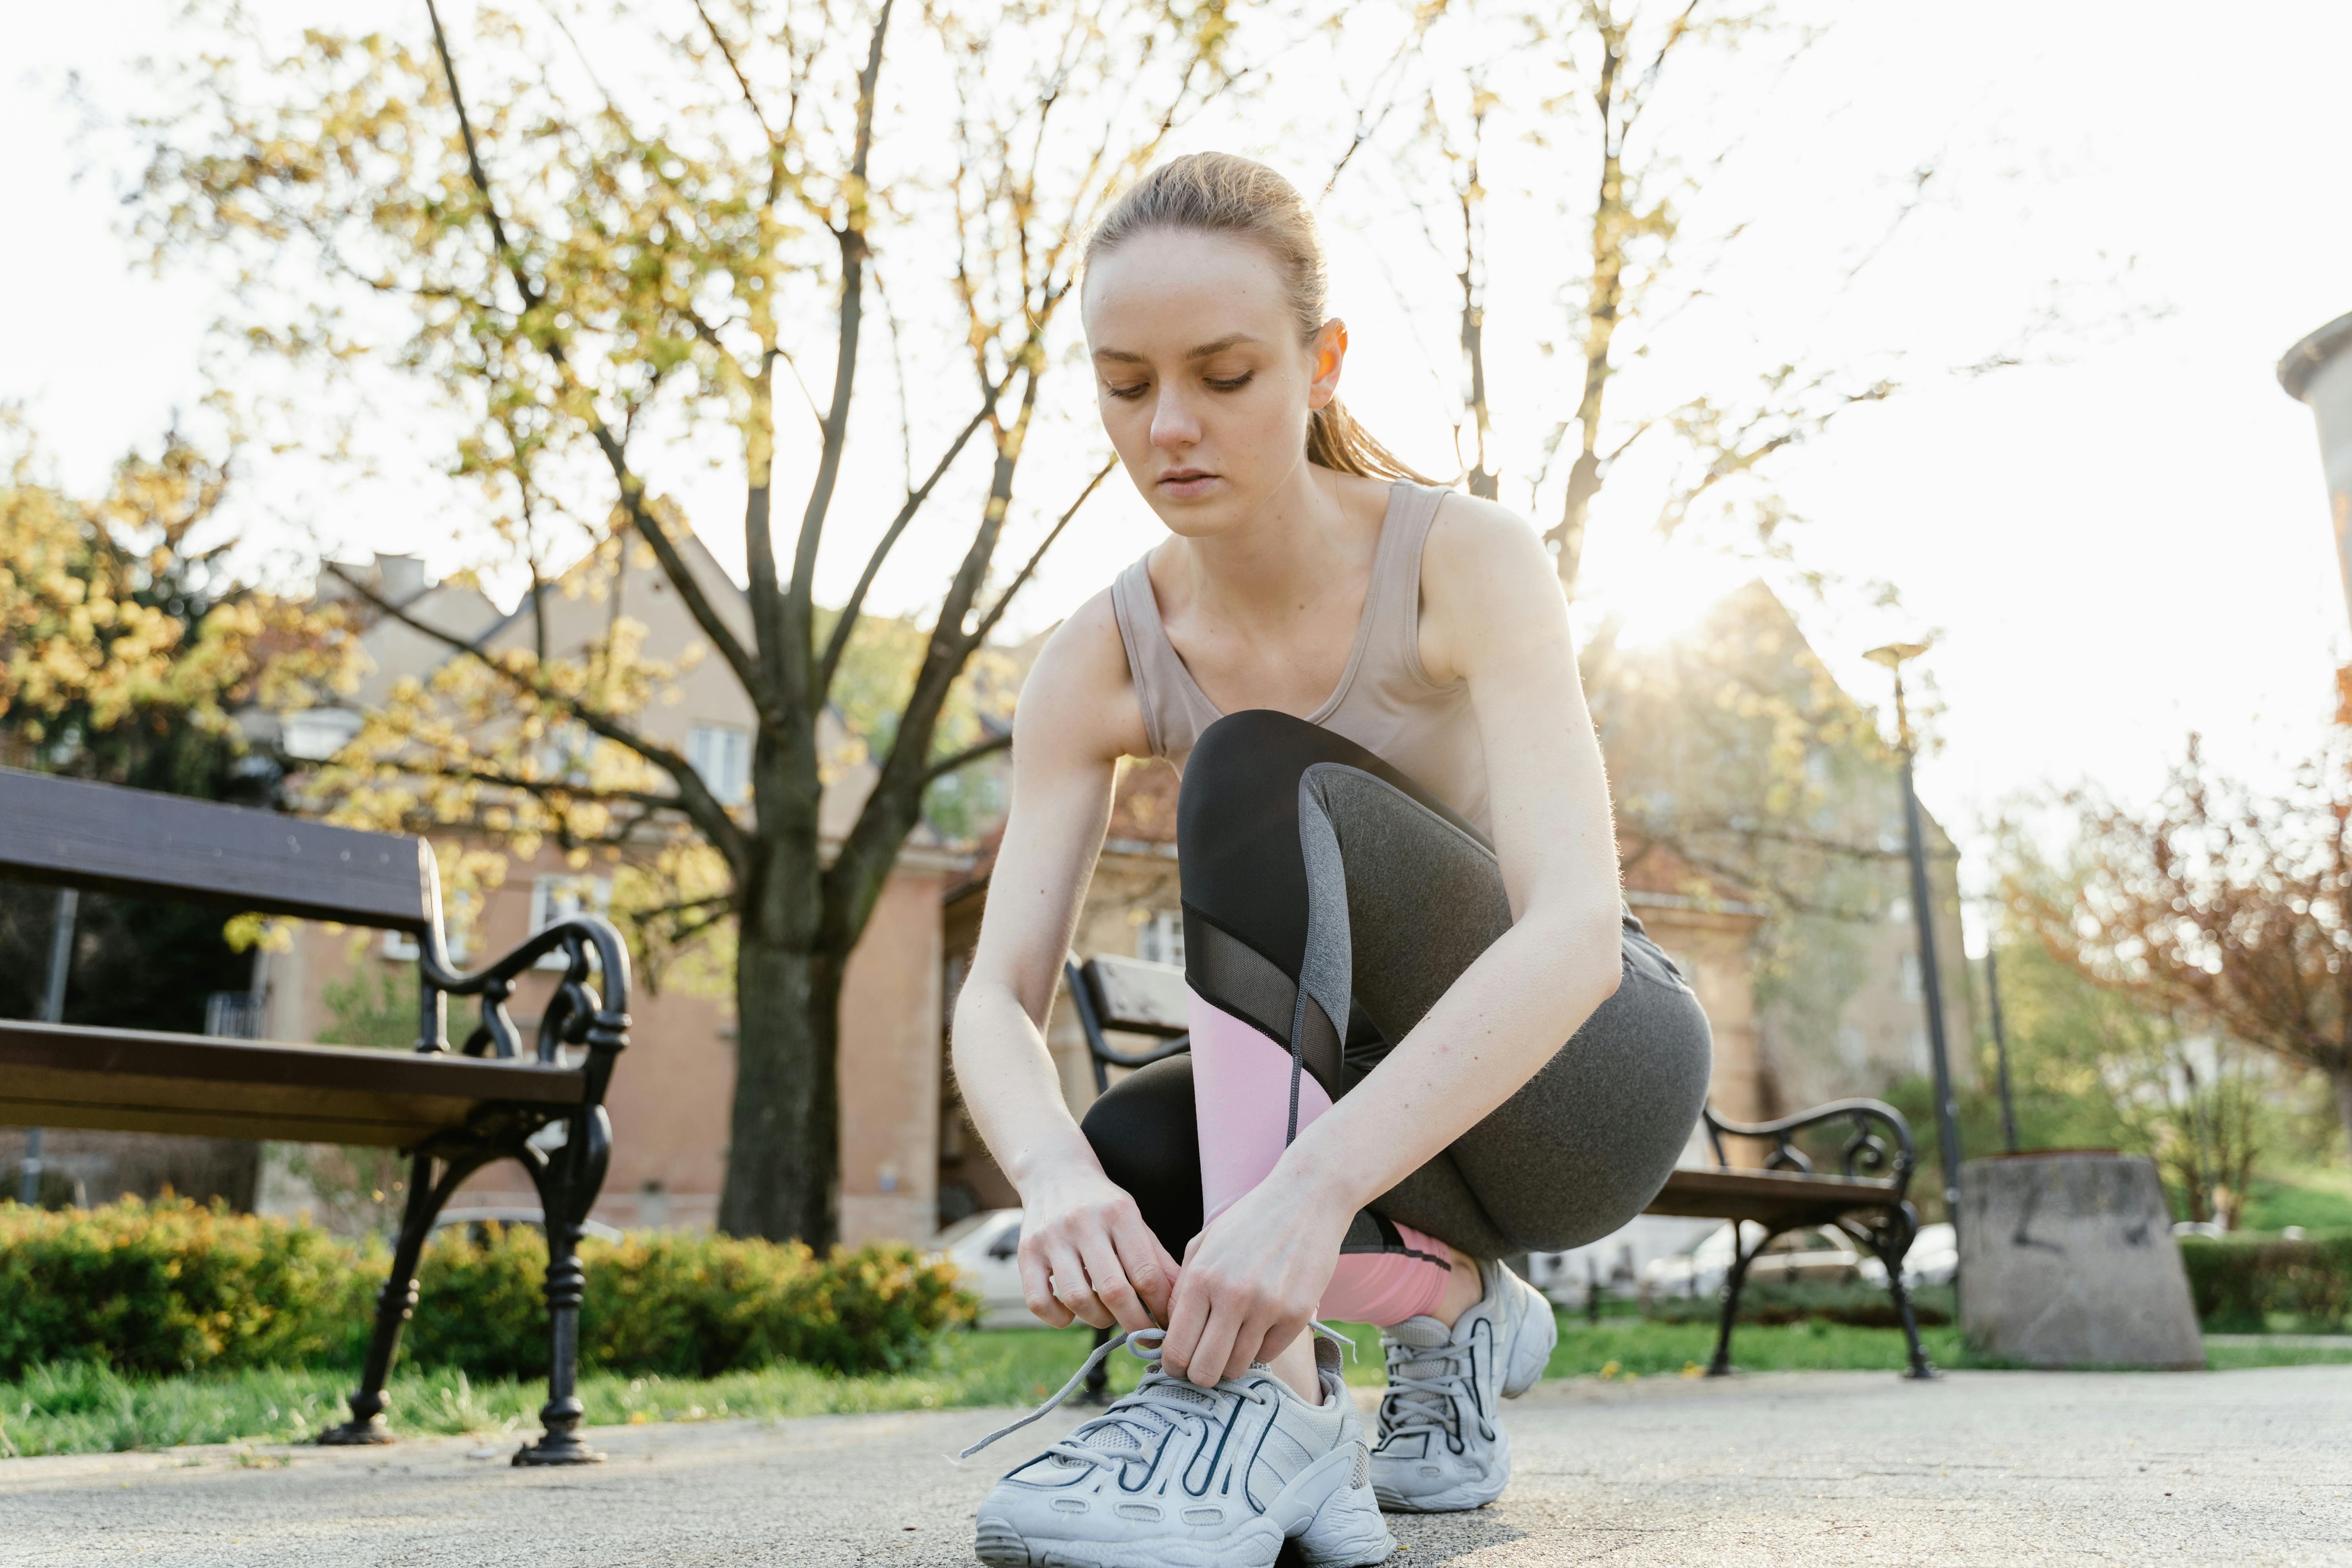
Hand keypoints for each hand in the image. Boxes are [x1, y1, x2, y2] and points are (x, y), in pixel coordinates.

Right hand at [1015, 1165, 1180, 1332]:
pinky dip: (1058, 1319)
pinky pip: (1039, 1301)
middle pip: (1114, 1290)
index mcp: (1119, 1213)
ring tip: (1107, 1316)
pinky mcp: (1026, 1253)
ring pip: (1077, 1299)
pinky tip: (1071, 1314)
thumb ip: (1158, 1261)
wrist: (1054, 1173)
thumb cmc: (1103, 1206)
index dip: (1159, 1307)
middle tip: (1142, 1335)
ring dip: (1098, 1320)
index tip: (1166, 1324)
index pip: (1146, 1272)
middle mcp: (1084, 1223)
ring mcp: (1051, 1238)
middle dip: (1134, 1323)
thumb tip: (1180, 1304)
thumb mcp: (1135, 1222)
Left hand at [1159, 1169, 1352, 1386]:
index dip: (1173, 1366)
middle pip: (1205, 1370)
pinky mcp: (1297, 1315)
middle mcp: (1232, 1296)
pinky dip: (1260, 1348)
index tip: (1178, 1365)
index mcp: (1201, 1278)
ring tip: (1232, 1342)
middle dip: (1199, 1374)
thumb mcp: (1203, 1245)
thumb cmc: (1249, 1222)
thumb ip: (1182, 1289)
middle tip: (1203, 1364)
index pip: (1176, 1348)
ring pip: (1237, 1368)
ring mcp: (1267, 1308)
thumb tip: (1167, 1336)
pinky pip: (1268, 1355)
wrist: (1305, 1199)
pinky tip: (1260, 1327)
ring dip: (1230, 1363)